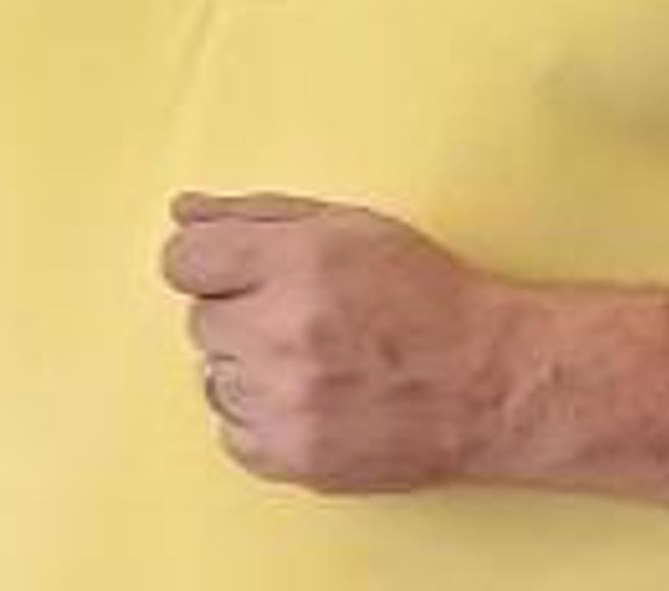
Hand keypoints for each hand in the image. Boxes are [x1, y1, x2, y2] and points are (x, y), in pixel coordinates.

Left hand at [160, 192, 520, 492]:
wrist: (485, 379)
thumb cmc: (424, 292)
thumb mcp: (347, 225)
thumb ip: (255, 214)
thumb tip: (184, 212)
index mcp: (296, 262)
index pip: (183, 261)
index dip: (206, 262)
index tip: (227, 269)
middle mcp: (282, 331)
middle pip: (202, 320)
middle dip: (242, 311)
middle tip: (300, 312)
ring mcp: (284, 401)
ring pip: (214, 376)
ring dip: (251, 364)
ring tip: (314, 355)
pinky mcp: (290, 457)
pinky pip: (230, 431)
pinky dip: (261, 415)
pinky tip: (311, 394)